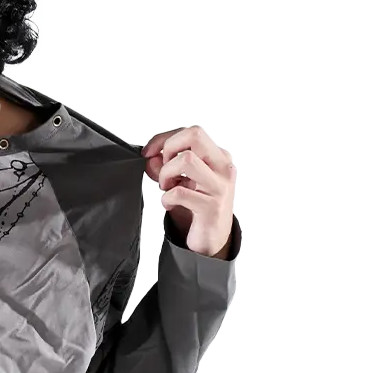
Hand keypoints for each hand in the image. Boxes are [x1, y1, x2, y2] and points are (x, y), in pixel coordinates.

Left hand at [142, 126, 236, 257]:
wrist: (211, 241)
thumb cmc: (198, 209)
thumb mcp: (181, 183)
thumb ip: (165, 168)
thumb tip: (151, 158)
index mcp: (218, 157)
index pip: (192, 132)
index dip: (165, 138)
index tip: (149, 151)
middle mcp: (223, 167)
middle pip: (195, 134)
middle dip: (169, 148)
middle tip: (164, 169)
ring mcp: (219, 186)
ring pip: (187, 159)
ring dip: (167, 174)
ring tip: (167, 188)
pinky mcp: (211, 207)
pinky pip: (180, 192)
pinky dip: (167, 199)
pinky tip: (170, 204)